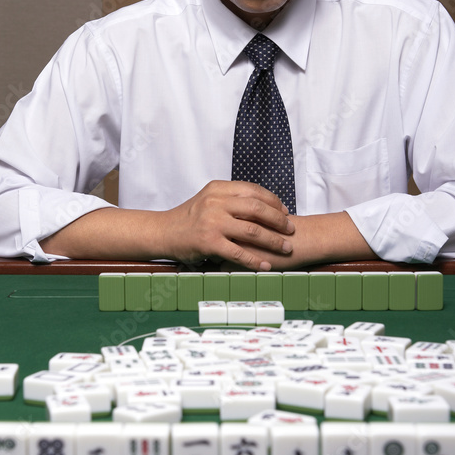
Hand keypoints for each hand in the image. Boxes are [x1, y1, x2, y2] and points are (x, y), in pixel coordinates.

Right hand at [158, 180, 294, 270]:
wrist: (163, 232)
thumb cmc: (188, 218)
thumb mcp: (208, 199)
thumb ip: (230, 199)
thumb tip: (261, 204)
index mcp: (218, 189)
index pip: (254, 191)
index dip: (274, 201)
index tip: (284, 211)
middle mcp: (216, 202)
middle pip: (258, 209)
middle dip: (279, 220)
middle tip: (291, 229)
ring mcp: (212, 223)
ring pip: (253, 231)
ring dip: (273, 241)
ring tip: (286, 248)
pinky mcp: (209, 243)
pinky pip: (238, 253)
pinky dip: (255, 261)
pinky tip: (266, 265)